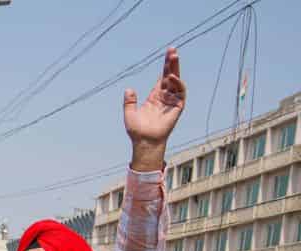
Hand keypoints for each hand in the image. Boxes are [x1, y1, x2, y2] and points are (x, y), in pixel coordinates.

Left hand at [124, 48, 185, 168]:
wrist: (144, 141)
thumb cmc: (137, 131)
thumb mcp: (130, 114)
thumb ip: (129, 102)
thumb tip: (128, 89)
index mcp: (155, 97)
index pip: (162, 78)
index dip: (165, 66)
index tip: (168, 53)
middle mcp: (165, 97)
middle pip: (171, 76)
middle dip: (172, 63)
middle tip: (172, 50)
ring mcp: (172, 101)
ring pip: (177, 82)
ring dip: (176, 69)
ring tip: (173, 57)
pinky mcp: (177, 107)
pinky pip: (180, 93)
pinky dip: (178, 84)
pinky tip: (172, 77)